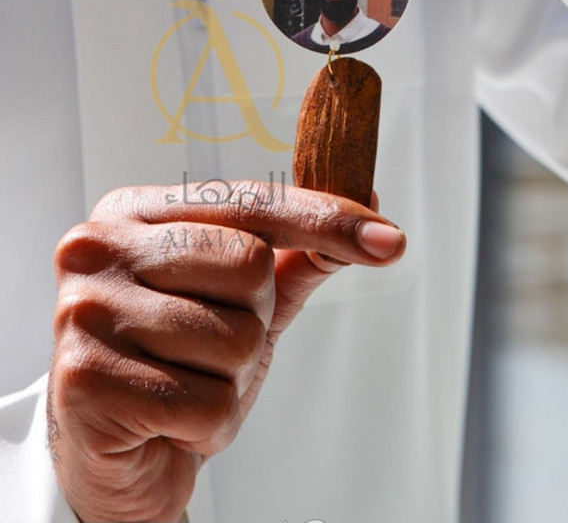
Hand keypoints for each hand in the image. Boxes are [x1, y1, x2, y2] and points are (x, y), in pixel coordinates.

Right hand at [49, 181, 404, 521]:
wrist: (113, 458)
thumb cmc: (176, 365)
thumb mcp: (241, 303)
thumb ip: (295, 258)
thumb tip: (370, 212)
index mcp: (134, 211)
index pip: (251, 201)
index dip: (327, 219)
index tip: (389, 239)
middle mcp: (99, 247)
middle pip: (249, 264)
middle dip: (254, 320)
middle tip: (208, 349)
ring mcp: (85, 310)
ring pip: (236, 339)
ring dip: (231, 381)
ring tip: (186, 386)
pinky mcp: (84, 379)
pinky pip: (207, 403)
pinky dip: (209, 426)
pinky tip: (169, 423)